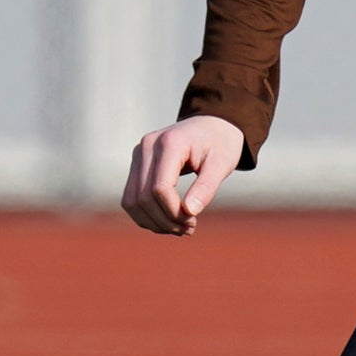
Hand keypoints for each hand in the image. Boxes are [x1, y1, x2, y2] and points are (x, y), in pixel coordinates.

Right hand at [122, 114, 245, 235]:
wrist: (212, 124)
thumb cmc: (221, 143)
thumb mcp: (223, 163)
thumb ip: (206, 187)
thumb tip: (190, 213)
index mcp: (170, 143)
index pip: (160, 188)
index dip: (173, 212)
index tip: (193, 222)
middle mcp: (148, 146)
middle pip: (143, 197)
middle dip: (164, 220)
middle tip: (188, 230)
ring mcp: (138, 154)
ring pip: (132, 200)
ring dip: (153, 222)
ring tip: (179, 229)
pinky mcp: (136, 164)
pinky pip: (132, 197)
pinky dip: (146, 215)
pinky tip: (168, 221)